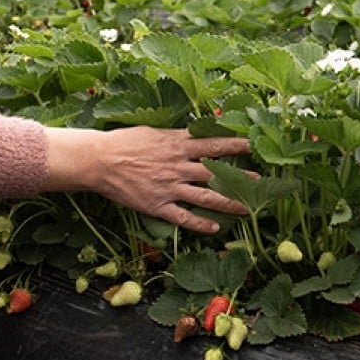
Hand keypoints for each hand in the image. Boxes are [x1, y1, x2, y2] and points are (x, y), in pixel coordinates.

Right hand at [44, 126, 250, 233]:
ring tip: (248, 207)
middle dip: (240, 176)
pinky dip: (201, 224)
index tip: (253, 145)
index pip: (213, 144)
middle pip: (216, 172)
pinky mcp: (158, 206)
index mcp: (176, 144)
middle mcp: (177, 166)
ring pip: (206, 197)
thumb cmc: (123, 142)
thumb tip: (194, 131)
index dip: (235, 145)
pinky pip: (184, 217)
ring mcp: (169, 187)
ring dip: (229, 203)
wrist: (99, 161)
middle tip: (260, 181)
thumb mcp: (152, 131)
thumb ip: (175, 135)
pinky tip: (215, 229)